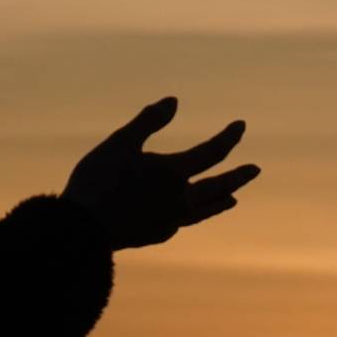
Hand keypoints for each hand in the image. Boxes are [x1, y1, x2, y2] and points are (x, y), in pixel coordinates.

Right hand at [64, 97, 256, 248]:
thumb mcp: (120, 143)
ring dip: (220, 202)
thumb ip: (148, 121)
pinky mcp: (156, 235)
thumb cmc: (98, 181)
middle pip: (218, 187)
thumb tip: (174, 101)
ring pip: (204, 211)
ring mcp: (170, 222)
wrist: (82, 231)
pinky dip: (193, 215)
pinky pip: (183, 223)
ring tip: (233, 199)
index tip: (241, 126)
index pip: (212, 153)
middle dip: (238, 177)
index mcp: (173, 173)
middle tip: (255, 170)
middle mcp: (179, 200)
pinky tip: (188, 214)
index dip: (229, 138)